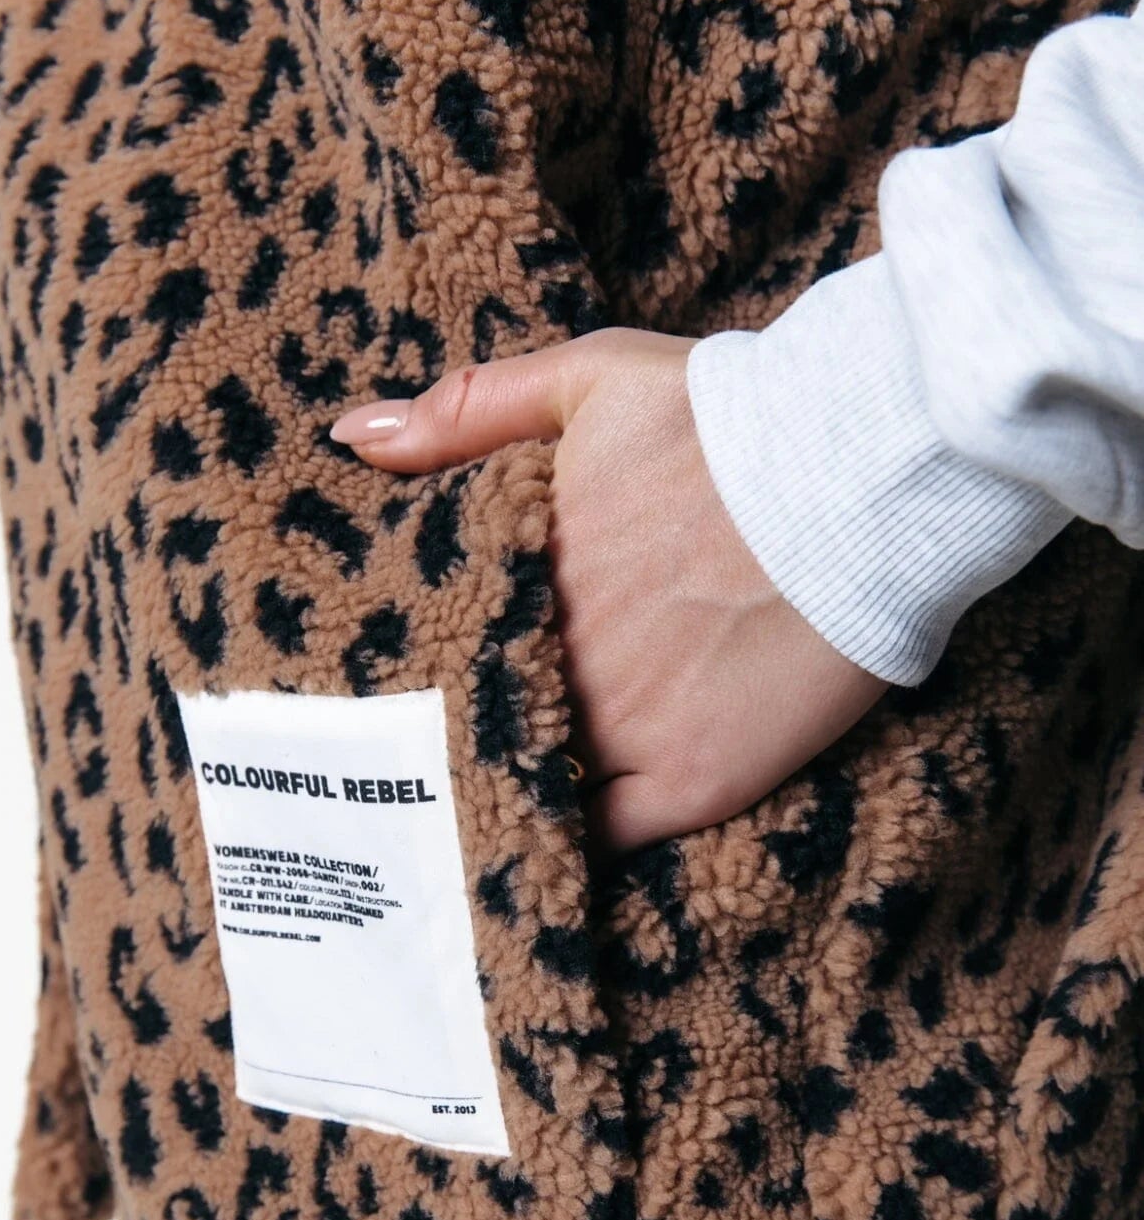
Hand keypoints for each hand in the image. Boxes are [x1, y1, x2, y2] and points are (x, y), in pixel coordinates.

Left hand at [331, 328, 886, 852]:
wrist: (865, 478)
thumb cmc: (731, 420)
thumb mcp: (591, 379)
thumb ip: (469, 410)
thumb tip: (354, 435)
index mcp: (521, 575)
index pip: (438, 645)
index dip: (426, 666)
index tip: (414, 679)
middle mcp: (558, 661)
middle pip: (477, 719)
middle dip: (453, 732)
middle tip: (424, 761)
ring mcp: (623, 730)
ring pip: (530, 783)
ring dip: (507, 789)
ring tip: (478, 812)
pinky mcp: (691, 783)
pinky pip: (602, 838)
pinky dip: (574, 840)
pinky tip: (554, 840)